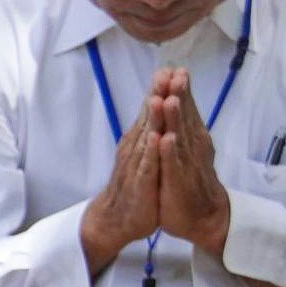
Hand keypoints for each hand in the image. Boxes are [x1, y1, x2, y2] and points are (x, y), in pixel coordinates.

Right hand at [78, 74, 166, 275]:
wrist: (115, 218)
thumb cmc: (134, 185)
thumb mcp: (144, 155)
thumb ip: (150, 131)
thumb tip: (157, 107)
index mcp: (140, 141)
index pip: (151, 111)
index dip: (160, 90)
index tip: (170, 68)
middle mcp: (136, 149)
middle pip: (148, 118)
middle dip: (157, 95)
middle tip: (165, 73)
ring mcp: (136, 166)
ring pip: (146, 137)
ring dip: (153, 118)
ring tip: (160, 97)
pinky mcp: (140, 184)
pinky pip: (147, 165)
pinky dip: (152, 151)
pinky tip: (157, 138)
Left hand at [152, 76, 232, 259]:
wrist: (203, 215)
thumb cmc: (191, 180)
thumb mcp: (185, 150)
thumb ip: (182, 126)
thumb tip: (178, 100)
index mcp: (191, 138)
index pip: (185, 110)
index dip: (180, 90)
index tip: (173, 68)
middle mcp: (191, 147)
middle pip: (185, 117)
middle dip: (180, 95)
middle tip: (176, 73)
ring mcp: (186, 164)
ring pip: (180, 137)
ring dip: (176, 118)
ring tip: (171, 99)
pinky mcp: (178, 182)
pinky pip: (174, 165)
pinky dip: (170, 152)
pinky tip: (166, 139)